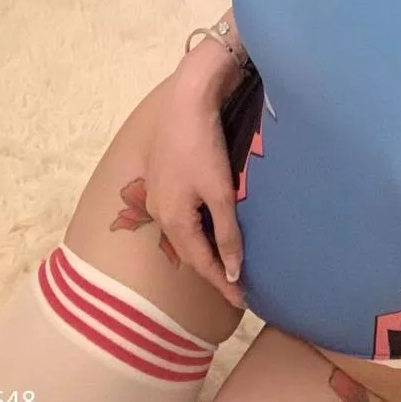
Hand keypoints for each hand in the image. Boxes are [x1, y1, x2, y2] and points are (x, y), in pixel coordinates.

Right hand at [143, 63, 246, 308]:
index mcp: (173, 220)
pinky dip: (198, 227)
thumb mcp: (220, 192)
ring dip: (205, 248)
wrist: (186, 100)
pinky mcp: (164, 177)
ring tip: (226, 260)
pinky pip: (181, 214)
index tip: (242, 301)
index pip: (201, 263)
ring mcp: (158, 194)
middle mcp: (160, 211)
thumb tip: (232, 273)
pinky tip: (210, 224)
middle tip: (237, 285)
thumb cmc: (203, 145)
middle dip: (213, 269)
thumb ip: (227, 234)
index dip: (222, 283)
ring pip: (184, 232)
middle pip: (190, 250)